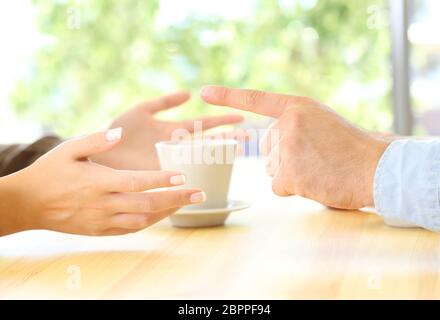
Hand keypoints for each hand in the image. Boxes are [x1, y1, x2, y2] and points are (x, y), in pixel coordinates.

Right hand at [0, 128, 204, 235]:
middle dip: (176, 200)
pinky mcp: (100, 231)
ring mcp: (102, 221)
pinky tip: (162, 214)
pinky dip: (149, 222)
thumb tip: (120, 132)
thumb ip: (96, 140)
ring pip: (143, 221)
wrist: (28, 203)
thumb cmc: (50, 172)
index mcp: (98, 182)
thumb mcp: (69, 149)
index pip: (137, 182)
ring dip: (167, 212)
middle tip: (200, 194)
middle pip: (147, 205)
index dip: (161, 180)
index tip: (183, 176)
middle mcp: (103, 204)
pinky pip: (130, 230)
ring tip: (186, 203)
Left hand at [91, 92, 243, 169]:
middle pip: (207, 142)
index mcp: (171, 131)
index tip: (241, 117)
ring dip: (217, 154)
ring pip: (199, 157)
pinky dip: (196, 171)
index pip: (202, 125)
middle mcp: (174, 147)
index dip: (221, 120)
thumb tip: (189, 94)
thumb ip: (163, 102)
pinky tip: (210, 170)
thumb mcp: (140, 111)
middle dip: (227, 139)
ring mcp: (169, 161)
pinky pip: (182, 172)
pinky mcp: (159, 173)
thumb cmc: (116, 132)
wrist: (96, 152)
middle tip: (249, 137)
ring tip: (238, 151)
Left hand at [201, 86, 388, 208]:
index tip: (205, 92)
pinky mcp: (288, 174)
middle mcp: (287, 124)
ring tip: (320, 169)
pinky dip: (295, 188)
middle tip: (317, 158)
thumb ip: (294, 126)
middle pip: (267, 149)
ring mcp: (286, 148)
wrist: (377, 168)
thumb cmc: (351, 148)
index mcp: (297, 107)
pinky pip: (278, 186)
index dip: (229, 95)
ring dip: (293, 173)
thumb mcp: (321, 122)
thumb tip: (267, 148)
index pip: (256, 99)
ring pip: (273, 168)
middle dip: (286, 158)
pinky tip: (316, 182)